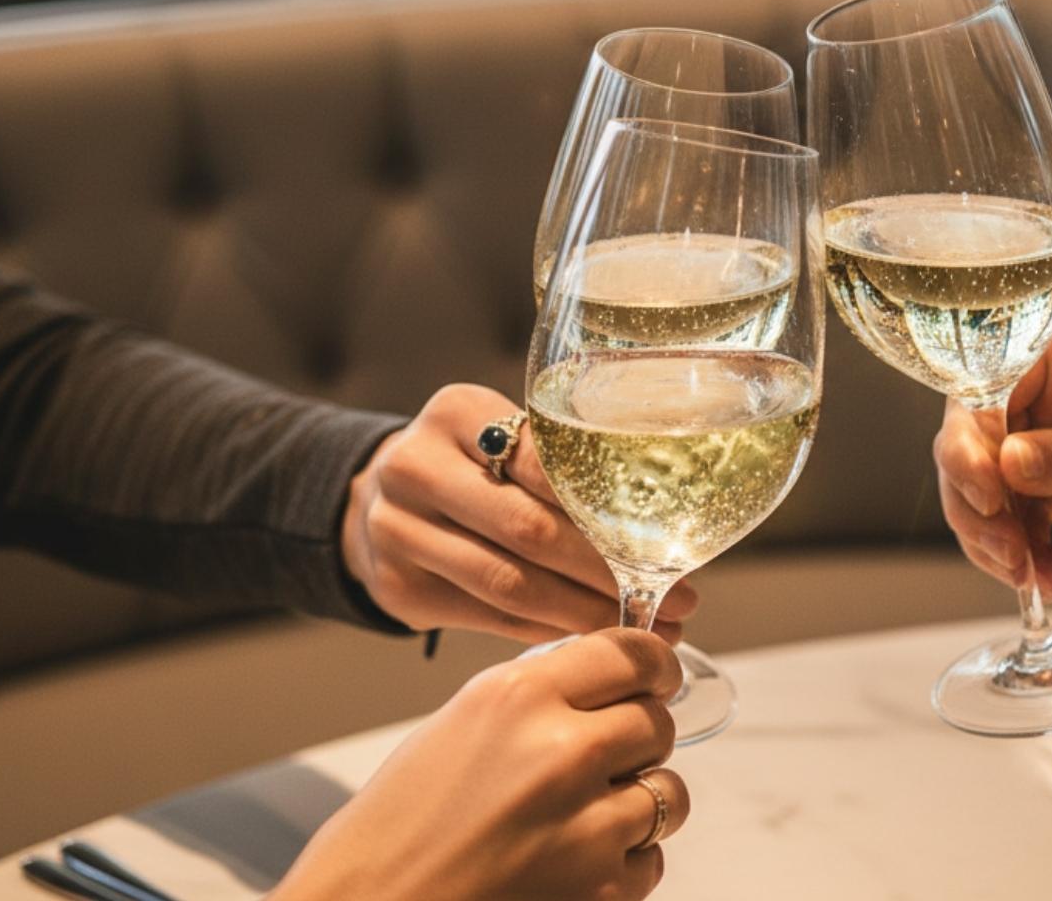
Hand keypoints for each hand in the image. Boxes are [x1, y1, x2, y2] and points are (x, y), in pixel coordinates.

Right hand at [273, 628, 687, 900]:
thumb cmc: (400, 822)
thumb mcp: (460, 723)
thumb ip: (538, 694)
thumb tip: (605, 675)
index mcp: (519, 696)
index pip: (635, 654)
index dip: (654, 666)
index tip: (657, 677)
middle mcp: (562, 751)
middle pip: (658, 721)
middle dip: (638, 738)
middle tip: (602, 759)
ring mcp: (588, 826)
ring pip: (668, 792)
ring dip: (637, 802)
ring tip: (580, 818)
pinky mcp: (602, 890)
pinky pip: (651, 860)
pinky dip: (623, 863)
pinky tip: (570, 864)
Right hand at [343, 384, 695, 642]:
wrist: (375, 503)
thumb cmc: (471, 467)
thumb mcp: (501, 435)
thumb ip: (561, 461)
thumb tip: (665, 525)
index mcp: (455, 412)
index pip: (542, 462)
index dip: (606, 507)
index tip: (666, 541)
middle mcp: (414, 467)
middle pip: (528, 529)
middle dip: (607, 571)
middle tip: (676, 600)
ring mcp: (397, 532)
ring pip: (510, 584)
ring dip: (586, 614)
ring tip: (645, 633)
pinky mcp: (398, 590)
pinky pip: (492, 618)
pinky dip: (550, 631)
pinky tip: (592, 639)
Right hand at [934, 309, 1051, 596]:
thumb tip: (1007, 463)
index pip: (984, 388)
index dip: (970, 441)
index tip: (988, 493)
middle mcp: (1038, 390)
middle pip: (967, 444)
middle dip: (978, 505)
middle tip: (1011, 554)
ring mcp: (1039, 440)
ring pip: (980, 493)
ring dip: (998, 542)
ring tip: (1037, 578)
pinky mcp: (1049, 486)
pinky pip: (1012, 524)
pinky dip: (1025, 558)